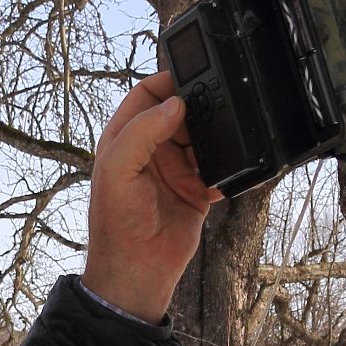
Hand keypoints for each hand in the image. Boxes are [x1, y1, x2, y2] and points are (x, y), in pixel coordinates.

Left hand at [82, 71, 222, 320]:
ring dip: (215, 135)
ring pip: (202, 138)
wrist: (138, 271)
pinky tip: (230, 165)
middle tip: (218, 102)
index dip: (167, 82)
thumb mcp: (117, 169)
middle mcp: (151, 151)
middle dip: (199, 107)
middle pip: (180, 113)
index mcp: (125, 139)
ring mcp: (175, 171)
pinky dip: (227, 165)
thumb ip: (141, 132)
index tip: (191, 74)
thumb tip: (174, 105)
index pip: (146, 95)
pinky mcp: (196, 191)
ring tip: (225, 135)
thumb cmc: (116, 223)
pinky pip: (218, 168)